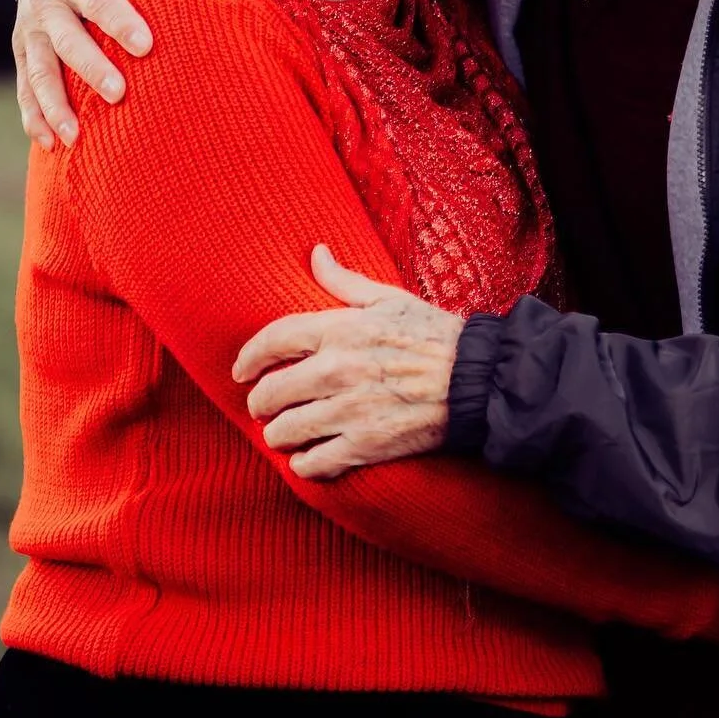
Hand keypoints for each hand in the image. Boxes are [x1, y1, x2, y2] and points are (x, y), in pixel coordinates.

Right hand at [13, 0, 198, 147]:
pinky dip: (34, 116)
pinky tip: (50, 144)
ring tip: (75, 136)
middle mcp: (47, 1)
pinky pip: (25, 85)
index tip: (145, 46)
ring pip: (38, 70)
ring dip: (54, 105)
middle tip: (117, 94)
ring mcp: (30, 29)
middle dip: (89, 68)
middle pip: (65, 39)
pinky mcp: (24, 49)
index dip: (120, 21)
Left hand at [234, 247, 463, 480]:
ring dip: (278, 434)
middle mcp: (337, 370)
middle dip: (260, 402)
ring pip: (286, 431)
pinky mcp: (366, 445)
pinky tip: (308, 458)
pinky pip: (315, 463)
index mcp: (340, 330)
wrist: (476, 380)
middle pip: (270, 392)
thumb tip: (316, 253)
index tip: (241, 371)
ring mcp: (349, 410)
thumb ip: (344, 281)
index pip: (272, 341)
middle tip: (263, 407)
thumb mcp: (389, 299)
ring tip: (283, 433)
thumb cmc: (434, 335)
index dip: (248, 358)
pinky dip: (305, 464)